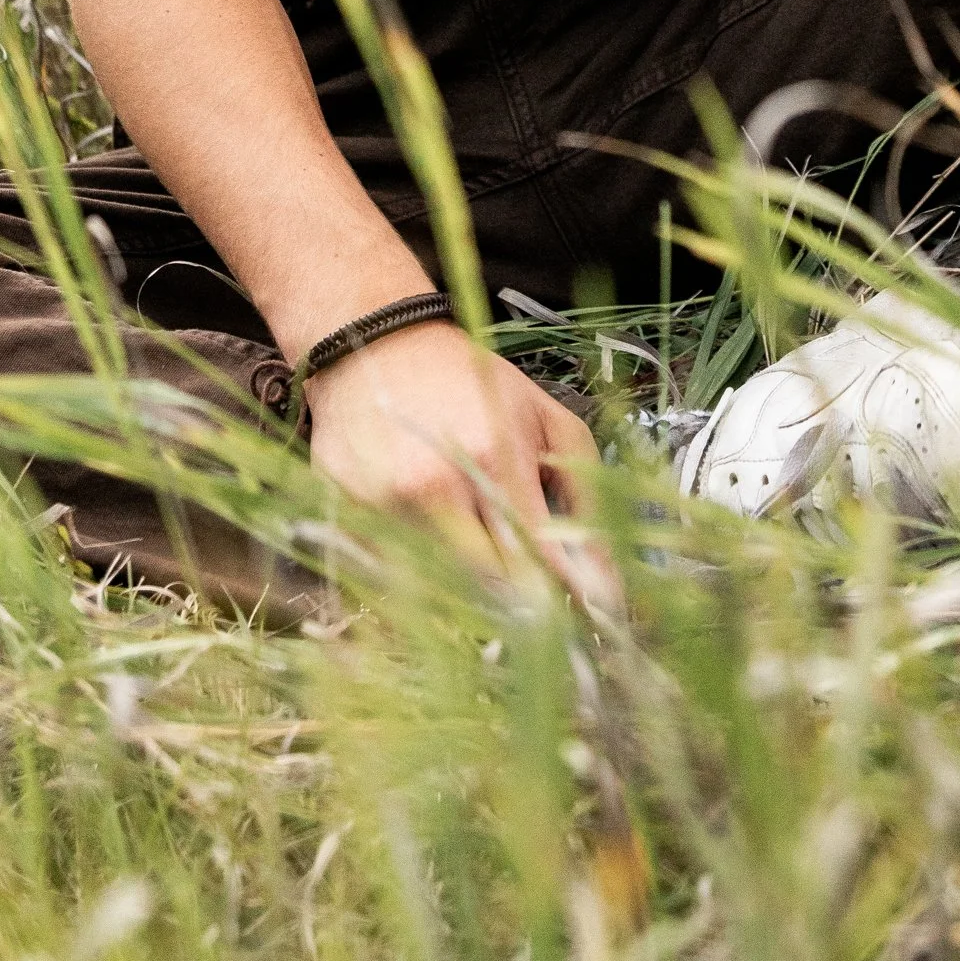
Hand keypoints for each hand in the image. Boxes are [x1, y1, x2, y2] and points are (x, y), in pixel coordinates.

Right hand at [304, 318, 600, 583]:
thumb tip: (611, 582)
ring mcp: (385, 505)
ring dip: (468, 585)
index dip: (564, 595)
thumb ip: (585, 494)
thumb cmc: (467, 381)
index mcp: (493, 455)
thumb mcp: (544, 418)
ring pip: (442, 587)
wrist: (373, 344)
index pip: (538, 559)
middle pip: (490, 587)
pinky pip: (393, 574)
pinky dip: (418, 569)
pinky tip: (427, 531)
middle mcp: (435, 486)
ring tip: (475, 547)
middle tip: (533, 593)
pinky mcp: (348, 517)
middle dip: (518, 599)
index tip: (581, 615)